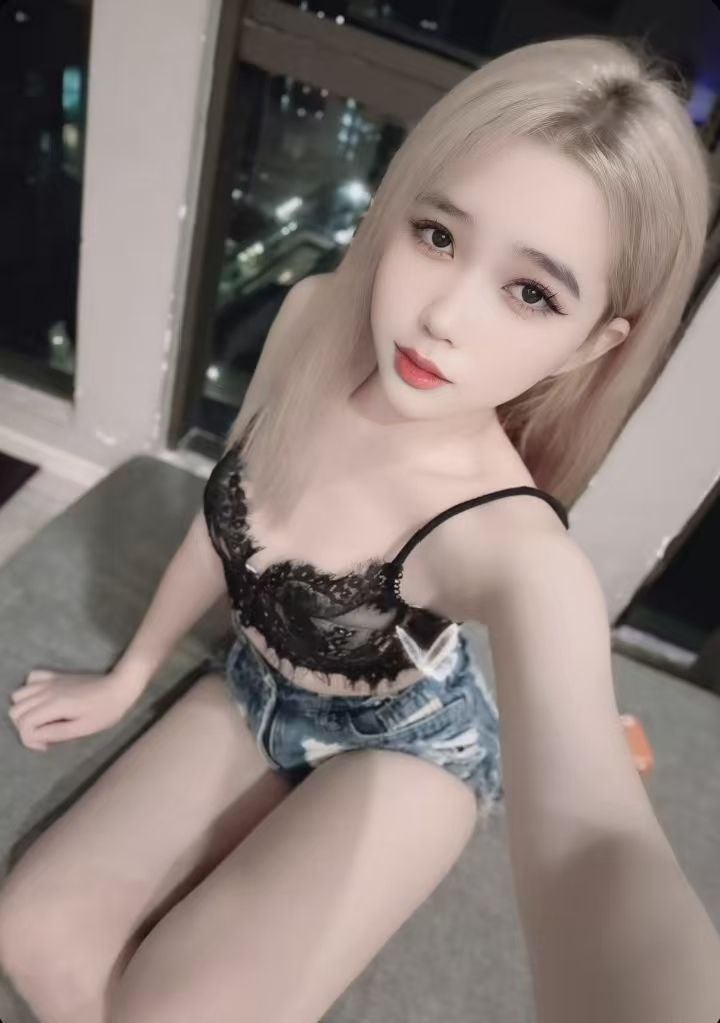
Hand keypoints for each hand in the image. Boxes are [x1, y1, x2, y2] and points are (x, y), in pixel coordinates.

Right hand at [7, 668, 143, 750]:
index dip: (30, 739)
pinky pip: (31, 678)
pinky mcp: (56, 675)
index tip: (47, 745)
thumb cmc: (106, 710)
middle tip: (45, 734)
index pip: (24, 724)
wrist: (120, 686)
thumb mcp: (83, 728)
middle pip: (16, 710)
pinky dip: (29, 690)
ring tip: (42, 720)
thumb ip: (56, 733)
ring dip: (24, 710)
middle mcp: (46, 691)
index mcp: (54, 705)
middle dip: (25, 727)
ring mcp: (50, 681)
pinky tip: (43, 700)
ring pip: (18, 695)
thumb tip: (36, 737)